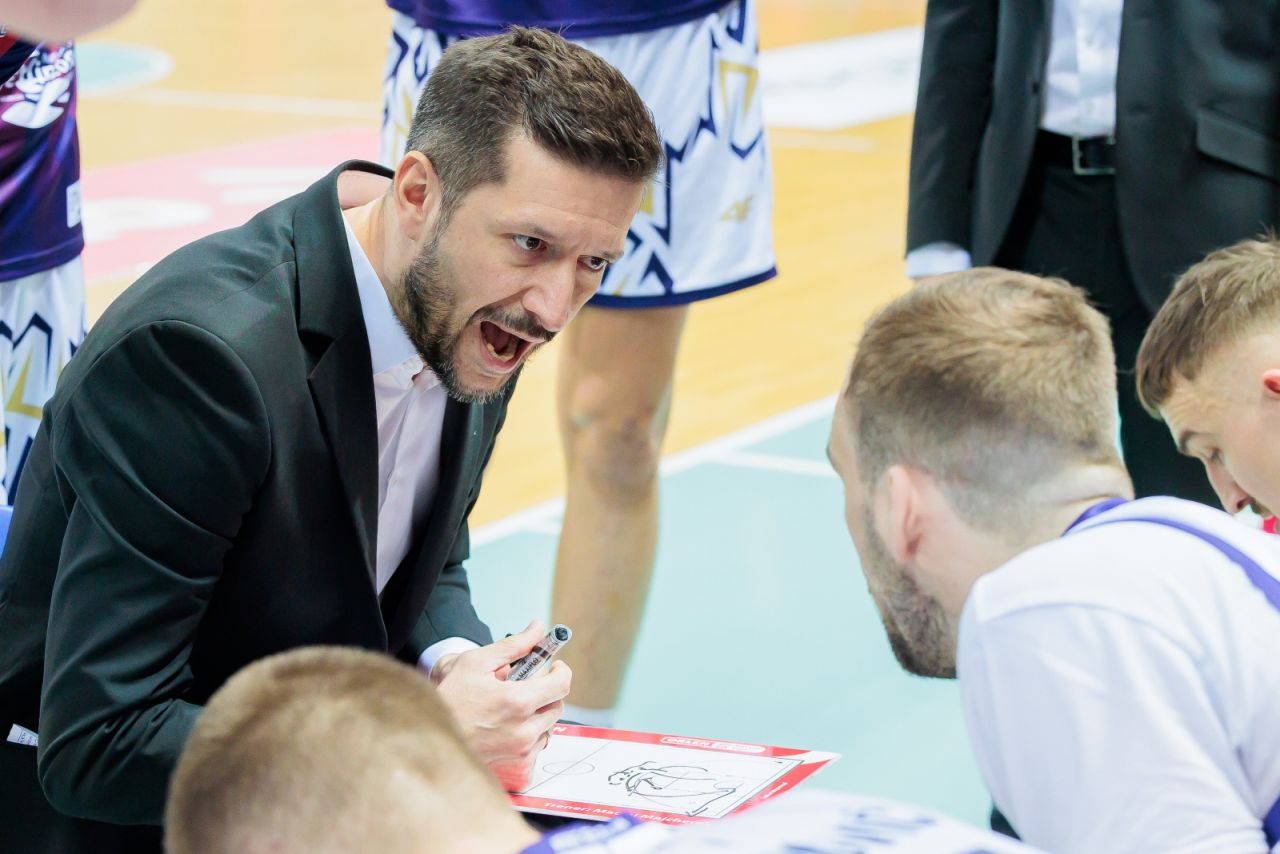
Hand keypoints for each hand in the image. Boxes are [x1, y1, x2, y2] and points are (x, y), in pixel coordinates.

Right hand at [433, 620, 570, 789]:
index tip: (554, 666)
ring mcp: (521, 751)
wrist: (428, 739)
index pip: (562, 683)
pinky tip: (508, 725)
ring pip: (548, 726)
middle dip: (546, 691)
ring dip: (538, 713)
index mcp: (518, 701)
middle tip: (525, 684)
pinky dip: (530, 734)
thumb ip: (513, 645)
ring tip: (511, 707)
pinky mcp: (516, 765)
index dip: (561, 671)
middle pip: (557, 705)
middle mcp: (524, 730)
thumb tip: (537, 629)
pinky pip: (537, 746)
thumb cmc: (448, 699)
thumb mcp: (476, 662)